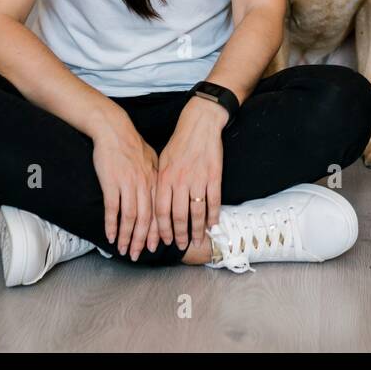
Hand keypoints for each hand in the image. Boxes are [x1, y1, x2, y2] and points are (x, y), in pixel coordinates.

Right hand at [91, 109, 159, 259]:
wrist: (114, 130)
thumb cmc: (131, 144)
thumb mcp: (151, 159)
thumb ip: (156, 177)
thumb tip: (160, 191)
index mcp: (155, 181)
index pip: (159, 212)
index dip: (158, 231)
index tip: (157, 246)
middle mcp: (144, 185)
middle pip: (146, 219)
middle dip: (143, 240)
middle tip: (139, 255)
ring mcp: (128, 185)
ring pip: (130, 218)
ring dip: (127, 237)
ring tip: (124, 250)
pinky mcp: (111, 183)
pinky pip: (113, 209)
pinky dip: (112, 225)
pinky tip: (110, 236)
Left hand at [152, 94, 228, 252]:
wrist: (200, 124)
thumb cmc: (179, 143)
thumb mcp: (162, 161)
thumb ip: (160, 182)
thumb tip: (156, 204)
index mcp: (165, 178)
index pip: (161, 210)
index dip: (162, 229)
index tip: (164, 240)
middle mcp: (180, 181)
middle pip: (179, 215)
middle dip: (180, 234)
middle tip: (181, 245)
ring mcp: (198, 179)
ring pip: (197, 212)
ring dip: (198, 229)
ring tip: (198, 240)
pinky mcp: (214, 176)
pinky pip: (214, 201)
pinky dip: (214, 215)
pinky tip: (213, 224)